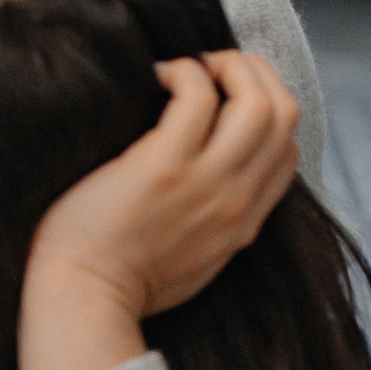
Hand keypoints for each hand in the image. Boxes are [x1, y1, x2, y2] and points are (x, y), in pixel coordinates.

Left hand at [18, 50, 300, 369]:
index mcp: (245, 222)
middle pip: (282, 114)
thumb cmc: (119, 281)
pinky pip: (196, 97)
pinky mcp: (163, 168)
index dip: (266, 110)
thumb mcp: (192, 260)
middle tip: (214, 67)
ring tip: (192, 66)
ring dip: (229, 66)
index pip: (287, 150)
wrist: (84, 303)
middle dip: (256, 74)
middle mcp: (236, 200)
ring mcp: (205, 183)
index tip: (230, 97)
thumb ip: (213, 223)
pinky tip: (156, 75)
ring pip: (256, 100)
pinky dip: (184, 72)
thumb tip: (205, 183)